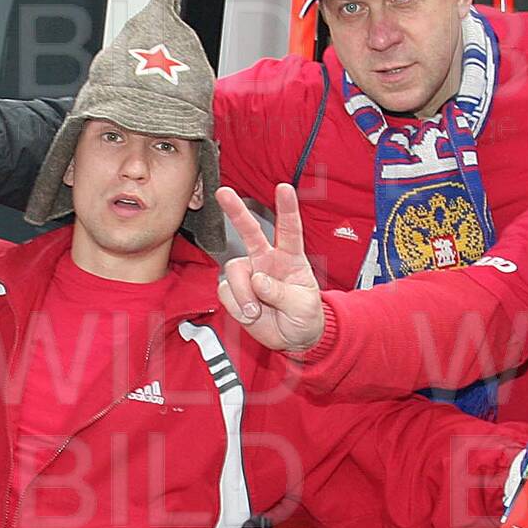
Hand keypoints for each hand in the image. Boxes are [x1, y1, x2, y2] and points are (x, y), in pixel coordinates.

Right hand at [216, 183, 326, 352]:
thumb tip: (258, 280)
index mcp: (290, 258)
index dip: (287, 208)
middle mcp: (266, 261)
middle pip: (250, 231)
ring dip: (244, 293)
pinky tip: (251, 314)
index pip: (289, 229)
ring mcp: (249, 275)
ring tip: (257, 311)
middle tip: (223, 192)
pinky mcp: (235, 292)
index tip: (284, 188)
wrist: (293, 340)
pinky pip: (226, 292)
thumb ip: (281, 292)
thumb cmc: (304, 316)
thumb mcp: (303, 305)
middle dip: (236, 211)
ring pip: (234, 271)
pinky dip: (237, 306)